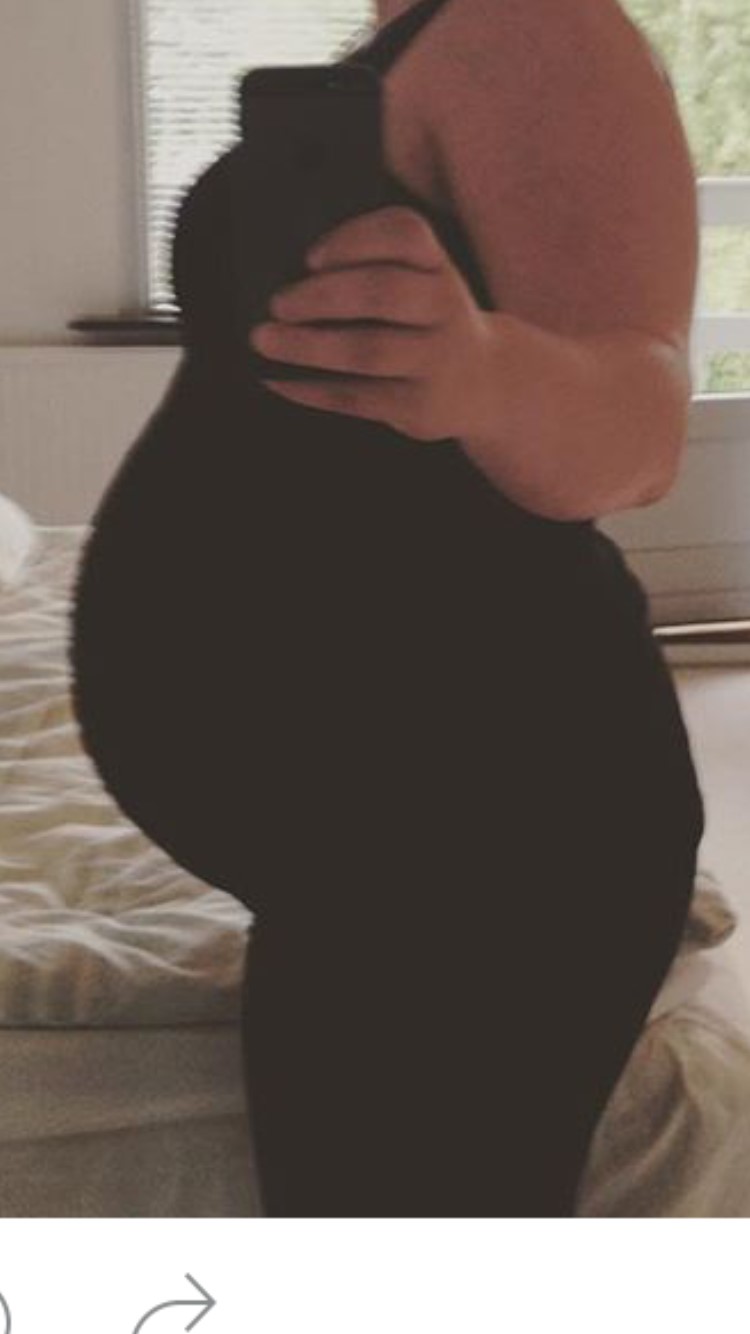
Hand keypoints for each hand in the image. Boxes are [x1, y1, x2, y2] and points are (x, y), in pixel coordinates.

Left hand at [249, 206, 492, 441]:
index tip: (310, 256)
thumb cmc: (427, 322)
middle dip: (322, 296)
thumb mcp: (420, 284)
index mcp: (437, 265)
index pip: (406, 234)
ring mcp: (436, 360)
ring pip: (369, 349)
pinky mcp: (420, 406)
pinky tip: (279, 380)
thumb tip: (287, 281)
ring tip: (265, 341)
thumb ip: (370, 272)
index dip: (355, 239)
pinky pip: (360, 397)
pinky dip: (313, 389)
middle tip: (277, 303)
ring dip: (310, 345)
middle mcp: (444, 307)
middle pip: (383, 292)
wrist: (486, 382)